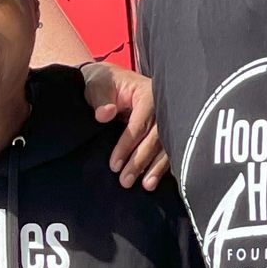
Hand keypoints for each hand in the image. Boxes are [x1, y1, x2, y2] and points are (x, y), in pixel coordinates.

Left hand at [84, 61, 167, 189]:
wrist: (110, 81)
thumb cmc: (103, 84)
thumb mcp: (97, 87)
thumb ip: (100, 100)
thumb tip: (105, 114)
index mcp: (149, 94)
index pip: (139, 124)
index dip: (127, 145)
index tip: (114, 165)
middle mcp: (163, 106)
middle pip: (156, 137)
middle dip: (141, 161)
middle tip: (125, 181)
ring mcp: (168, 119)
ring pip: (166, 146)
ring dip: (156, 168)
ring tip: (146, 186)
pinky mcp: (168, 130)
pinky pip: (169, 149)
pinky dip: (163, 166)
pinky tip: (156, 180)